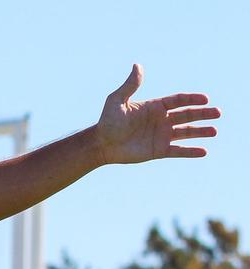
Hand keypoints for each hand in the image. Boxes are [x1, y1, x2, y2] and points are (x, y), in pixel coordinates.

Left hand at [94, 64, 219, 164]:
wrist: (101, 144)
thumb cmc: (107, 121)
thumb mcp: (117, 100)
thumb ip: (130, 85)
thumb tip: (137, 65)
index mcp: (154, 106)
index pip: (178, 100)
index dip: (192, 99)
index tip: (205, 99)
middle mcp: (161, 120)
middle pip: (187, 115)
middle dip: (203, 114)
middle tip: (218, 113)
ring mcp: (161, 135)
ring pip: (186, 132)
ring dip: (201, 132)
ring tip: (214, 131)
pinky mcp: (158, 150)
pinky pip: (178, 150)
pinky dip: (190, 151)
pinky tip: (203, 151)